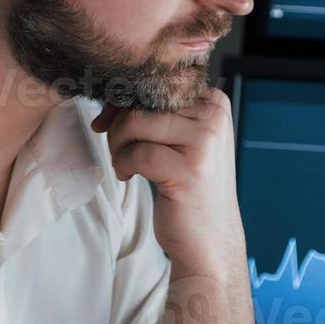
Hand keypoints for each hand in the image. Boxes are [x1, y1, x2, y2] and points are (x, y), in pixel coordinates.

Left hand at [90, 87, 246, 277]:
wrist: (211, 239)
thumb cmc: (189, 189)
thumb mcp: (182, 141)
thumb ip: (159, 113)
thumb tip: (110, 94)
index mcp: (214, 103)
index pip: (157, 83)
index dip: (125, 100)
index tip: (110, 122)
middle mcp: (214, 117)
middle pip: (144, 100)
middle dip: (118, 124)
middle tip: (117, 149)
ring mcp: (205, 144)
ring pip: (137, 122)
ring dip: (118, 145)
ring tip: (124, 164)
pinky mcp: (189, 170)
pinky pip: (137, 153)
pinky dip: (123, 164)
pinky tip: (129, 176)